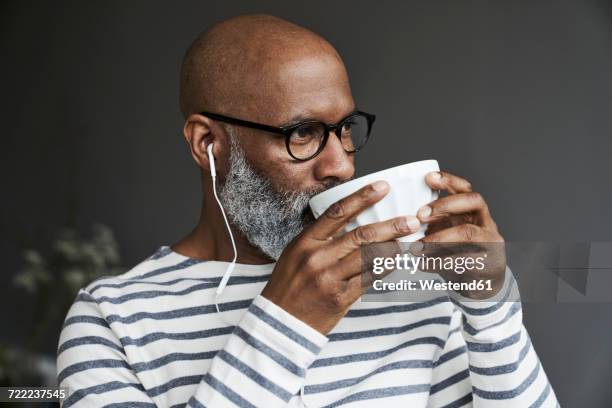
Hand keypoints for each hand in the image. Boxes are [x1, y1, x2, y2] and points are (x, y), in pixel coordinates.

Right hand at [261, 181, 420, 334]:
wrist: (281, 322)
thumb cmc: (289, 285)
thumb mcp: (296, 254)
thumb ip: (320, 237)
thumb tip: (351, 220)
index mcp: (305, 241)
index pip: (337, 212)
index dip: (362, 197)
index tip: (382, 187)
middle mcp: (318, 257)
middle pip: (361, 235)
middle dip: (391, 226)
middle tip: (412, 220)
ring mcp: (329, 278)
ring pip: (370, 257)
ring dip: (395, 248)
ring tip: (411, 241)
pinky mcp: (340, 298)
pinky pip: (370, 279)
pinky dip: (387, 269)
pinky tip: (398, 262)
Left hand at [415, 171, 506, 298]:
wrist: (479, 285)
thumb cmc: (457, 254)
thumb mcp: (443, 234)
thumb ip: (430, 224)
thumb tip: (400, 219)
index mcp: (473, 211)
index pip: (464, 188)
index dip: (448, 180)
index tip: (428, 177)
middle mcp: (485, 221)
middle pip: (473, 201)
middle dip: (444, 205)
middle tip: (420, 215)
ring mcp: (491, 241)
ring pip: (468, 232)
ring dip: (439, 237)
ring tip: (418, 246)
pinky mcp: (490, 262)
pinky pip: (466, 259)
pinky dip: (441, 262)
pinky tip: (424, 264)